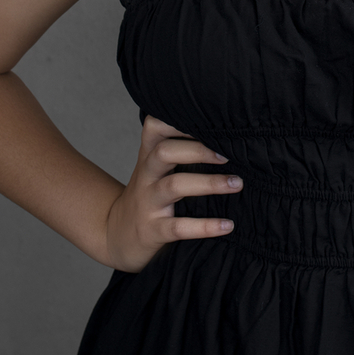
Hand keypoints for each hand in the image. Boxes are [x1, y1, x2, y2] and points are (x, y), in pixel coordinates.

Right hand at [104, 116, 241, 271]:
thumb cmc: (149, 196)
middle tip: (229, 154)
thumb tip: (229, 137)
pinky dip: (205, 226)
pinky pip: (179, 227)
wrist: (117, 235)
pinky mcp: (153, 230)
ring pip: (174, 186)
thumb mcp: (156, 170)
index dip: (178, 119)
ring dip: (209, 183)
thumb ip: (181, 151)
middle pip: (164, 152)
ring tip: (237, 183)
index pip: (155, 126)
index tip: (210, 119)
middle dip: (198, 150)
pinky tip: (227, 225)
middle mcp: (146, 175)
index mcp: (149, 156)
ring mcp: (148, 202)